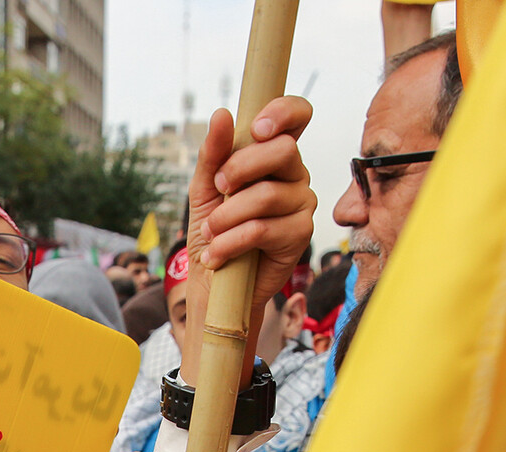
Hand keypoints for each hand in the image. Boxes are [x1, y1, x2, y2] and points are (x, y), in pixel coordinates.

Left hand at [181, 97, 314, 382]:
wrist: (213, 283)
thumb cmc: (213, 230)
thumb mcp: (204, 190)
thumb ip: (213, 154)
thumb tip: (221, 115)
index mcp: (274, 154)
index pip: (298, 116)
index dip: (283, 113)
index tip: (255, 129)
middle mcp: (295, 175)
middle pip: (283, 150)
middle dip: (240, 167)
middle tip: (218, 188)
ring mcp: (301, 204)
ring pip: (267, 195)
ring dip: (226, 215)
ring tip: (210, 233)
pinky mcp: (299, 236)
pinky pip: (263, 229)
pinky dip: (231, 242)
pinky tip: (217, 254)